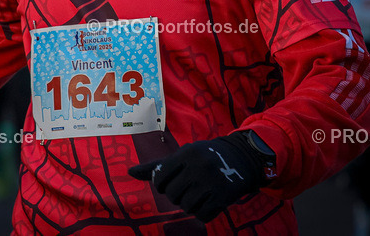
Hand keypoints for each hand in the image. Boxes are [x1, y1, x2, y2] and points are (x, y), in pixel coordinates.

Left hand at [128, 133, 266, 222]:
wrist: (240, 158)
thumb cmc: (202, 157)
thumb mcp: (181, 155)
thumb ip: (157, 166)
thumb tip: (129, 172)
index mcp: (185, 154)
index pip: (159, 177)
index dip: (159, 184)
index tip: (168, 183)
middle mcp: (198, 167)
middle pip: (171, 194)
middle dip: (175, 195)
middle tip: (185, 189)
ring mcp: (212, 182)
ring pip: (186, 206)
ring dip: (189, 205)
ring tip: (197, 195)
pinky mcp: (223, 197)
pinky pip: (203, 215)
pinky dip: (203, 213)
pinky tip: (207, 202)